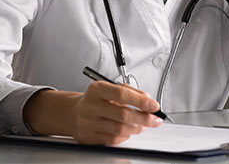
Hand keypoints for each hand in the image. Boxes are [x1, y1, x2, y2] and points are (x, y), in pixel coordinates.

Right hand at [24, 83, 162, 145]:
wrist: (73, 112)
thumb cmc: (97, 99)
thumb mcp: (111, 88)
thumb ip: (131, 91)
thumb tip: (148, 100)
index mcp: (97, 89)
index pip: (122, 94)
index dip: (140, 101)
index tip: (154, 105)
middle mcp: (91, 105)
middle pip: (122, 114)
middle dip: (143, 118)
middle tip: (154, 119)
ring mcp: (88, 123)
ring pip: (119, 129)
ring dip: (136, 128)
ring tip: (143, 125)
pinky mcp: (88, 137)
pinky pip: (112, 140)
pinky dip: (125, 136)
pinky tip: (129, 131)